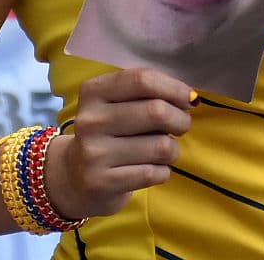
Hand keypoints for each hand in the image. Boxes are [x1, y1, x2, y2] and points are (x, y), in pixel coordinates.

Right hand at [43, 68, 195, 219]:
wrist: (73, 177)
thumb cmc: (109, 132)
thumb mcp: (116, 103)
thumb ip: (147, 93)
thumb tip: (190, 97)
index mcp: (94, 91)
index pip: (142, 79)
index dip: (173, 87)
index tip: (188, 98)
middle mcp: (90, 120)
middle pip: (156, 111)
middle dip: (180, 119)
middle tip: (182, 126)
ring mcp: (94, 153)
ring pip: (160, 146)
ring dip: (173, 149)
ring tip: (165, 150)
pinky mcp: (102, 183)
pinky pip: (153, 173)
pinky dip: (163, 171)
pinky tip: (153, 169)